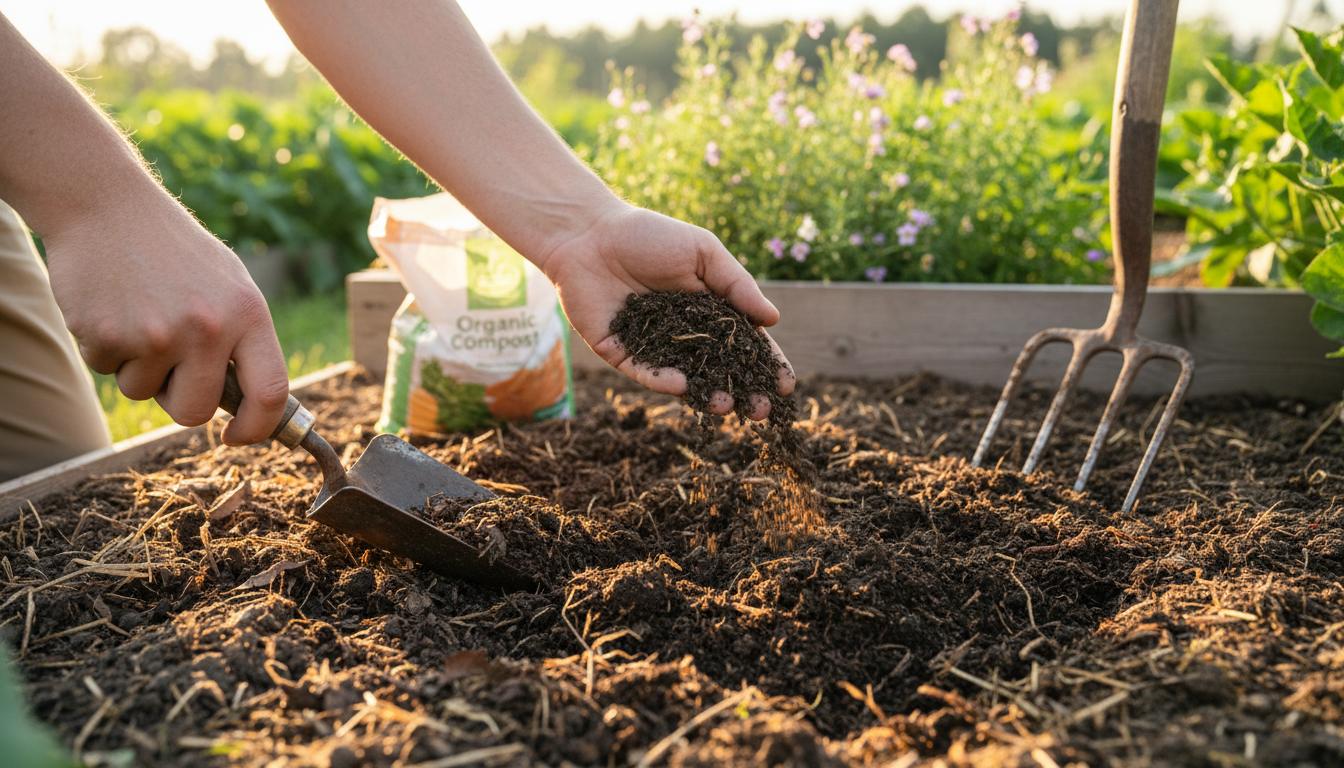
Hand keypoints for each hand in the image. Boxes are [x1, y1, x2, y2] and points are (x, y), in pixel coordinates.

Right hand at [43, 192, 288, 444]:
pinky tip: (112, 306)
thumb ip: (245, 341)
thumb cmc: (176, 252)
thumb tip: (261, 406)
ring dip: (137, 367)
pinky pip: (106, 370)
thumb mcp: (230, 285)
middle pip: (195, 411)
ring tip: (139, 314)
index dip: (257, 428)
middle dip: (179, 401)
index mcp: (248, 314)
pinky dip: (105, 349)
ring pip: (143, 393)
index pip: (270, 392)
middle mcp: (208, 327)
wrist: (108, 206)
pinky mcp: (108, 335)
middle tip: (169, 365)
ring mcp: (157, 333)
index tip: (237, 436)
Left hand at [539, 203, 794, 419]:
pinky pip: (645, 371)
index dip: (766, 364)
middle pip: (719, 370)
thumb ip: (736, 285)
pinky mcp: (620, 352)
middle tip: (759, 410)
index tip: (785, 385)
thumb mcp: (703, 253)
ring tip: (724, 405)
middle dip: (741, 392)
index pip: (744, 344)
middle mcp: (684, 333)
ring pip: (685, 379)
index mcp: (709, 309)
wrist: (589, 233)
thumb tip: (772, 319)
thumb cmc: (649, 235)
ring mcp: (652, 346)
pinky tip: (682, 384)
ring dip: (705, 395)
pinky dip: (663, 380)